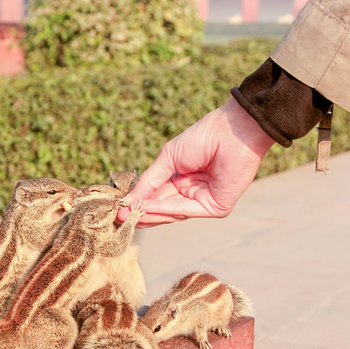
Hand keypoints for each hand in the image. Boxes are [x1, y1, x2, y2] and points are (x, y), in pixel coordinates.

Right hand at [118, 97, 274, 226]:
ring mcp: (204, 201)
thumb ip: (148, 182)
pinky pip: (185, 210)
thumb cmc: (203, 137)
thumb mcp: (168, 159)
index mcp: (182, 180)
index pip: (157, 196)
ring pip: (172, 213)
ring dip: (149, 214)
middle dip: (140, 213)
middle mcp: (193, 193)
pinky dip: (165, 210)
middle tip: (118, 218)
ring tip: (127, 215)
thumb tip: (127, 201)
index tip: (117, 208)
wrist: (232, 130)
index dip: (138, 202)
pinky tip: (146, 208)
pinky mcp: (215, 207)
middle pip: (163, 209)